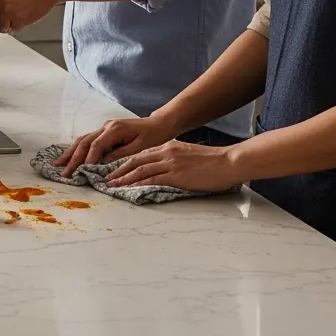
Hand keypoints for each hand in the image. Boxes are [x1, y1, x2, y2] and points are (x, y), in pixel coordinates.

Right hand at [53, 116, 178, 175]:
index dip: (88, 158)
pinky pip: (87, 141)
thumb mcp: (140, 147)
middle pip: (84, 142)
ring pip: (82, 140)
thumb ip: (121, 154)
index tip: (80, 171)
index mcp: (115, 129)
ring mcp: (104, 128)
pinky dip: (76, 150)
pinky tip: (68, 157)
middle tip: (63, 171)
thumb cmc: (153, 135)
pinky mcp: (104, 132)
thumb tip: (103, 163)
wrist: (159, 124)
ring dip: (70, 153)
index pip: (96, 145)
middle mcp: (106, 127)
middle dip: (72, 158)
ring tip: (57, 164)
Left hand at [105, 141, 242, 191]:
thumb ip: (175, 160)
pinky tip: (128, 188)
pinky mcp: (176, 175)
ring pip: (140, 169)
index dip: (126, 162)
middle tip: (106, 178)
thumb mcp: (189, 156)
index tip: (114, 169)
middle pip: (135, 160)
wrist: (229, 162)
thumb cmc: (213, 162)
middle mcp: (166, 152)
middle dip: (118, 169)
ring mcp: (170, 163)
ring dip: (123, 178)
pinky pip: (151, 179)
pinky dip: (136, 183)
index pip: (141, 154)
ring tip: (111, 185)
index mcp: (169, 147)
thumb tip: (165, 170)